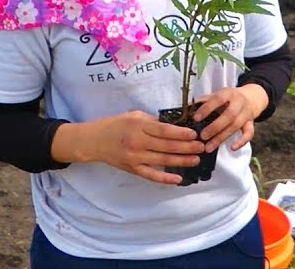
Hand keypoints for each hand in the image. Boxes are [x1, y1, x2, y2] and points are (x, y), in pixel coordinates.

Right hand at [55, 110, 204, 184]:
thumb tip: (173, 126)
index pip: (164, 130)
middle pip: (167, 146)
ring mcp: (134, 157)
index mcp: (138, 126)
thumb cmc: (114, 125)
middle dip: (187, 147)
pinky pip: (151, 175)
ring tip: (196, 159)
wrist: (93, 141)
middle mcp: (137, 142)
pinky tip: (178, 179)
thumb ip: (152, 121)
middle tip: (202, 147)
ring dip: (181, 160)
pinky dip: (165, 178)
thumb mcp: (133, 116)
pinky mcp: (132, 169)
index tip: (195, 134)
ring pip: (162, 160)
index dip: (181, 133)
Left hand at [194, 85, 265, 151]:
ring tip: (208, 148)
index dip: (207, 108)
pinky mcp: (250, 123)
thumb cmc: (228, 98)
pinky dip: (242, 142)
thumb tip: (186, 108)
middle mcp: (239, 102)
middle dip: (215, 127)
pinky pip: (249, 133)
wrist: (251, 98)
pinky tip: (232, 148)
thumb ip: (204, 101)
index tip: (195, 118)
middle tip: (202, 136)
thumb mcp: (217, 95)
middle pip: (229, 115)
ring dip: (222, 138)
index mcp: (228, 93)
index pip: (218, 99)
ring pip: (236, 126)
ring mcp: (246, 113)